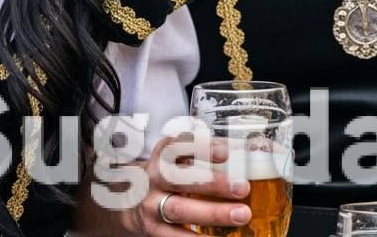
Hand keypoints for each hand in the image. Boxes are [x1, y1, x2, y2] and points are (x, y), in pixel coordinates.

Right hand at [134, 134, 251, 235]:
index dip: (199, 147)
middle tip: (243, 187)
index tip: (225, 152)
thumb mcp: (176, 161)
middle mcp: (154, 180)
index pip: (175, 146)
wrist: (133, 204)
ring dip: (213, 212)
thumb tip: (243, 151)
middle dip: (213, 183)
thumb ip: (204, 155)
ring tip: (241, 215)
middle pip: (179, 179)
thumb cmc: (166, 179)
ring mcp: (152, 206)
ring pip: (180, 210)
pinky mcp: (156, 231)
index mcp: (161, 158)